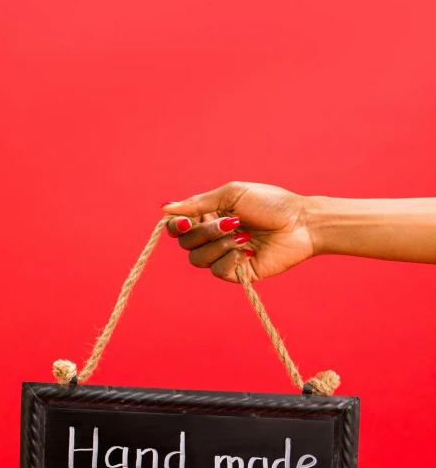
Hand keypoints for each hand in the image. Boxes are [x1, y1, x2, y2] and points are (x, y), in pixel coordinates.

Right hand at [161, 181, 312, 282]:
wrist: (301, 223)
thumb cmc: (270, 203)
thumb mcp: (232, 194)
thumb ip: (197, 203)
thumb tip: (165, 208)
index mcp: (209, 216)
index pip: (177, 227)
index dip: (175, 226)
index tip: (184, 222)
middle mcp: (213, 237)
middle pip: (186, 243)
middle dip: (205, 232)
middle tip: (232, 221)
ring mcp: (224, 256)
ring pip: (197, 259)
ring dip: (218, 245)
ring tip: (243, 235)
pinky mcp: (237, 272)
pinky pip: (217, 272)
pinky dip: (229, 259)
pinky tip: (248, 251)